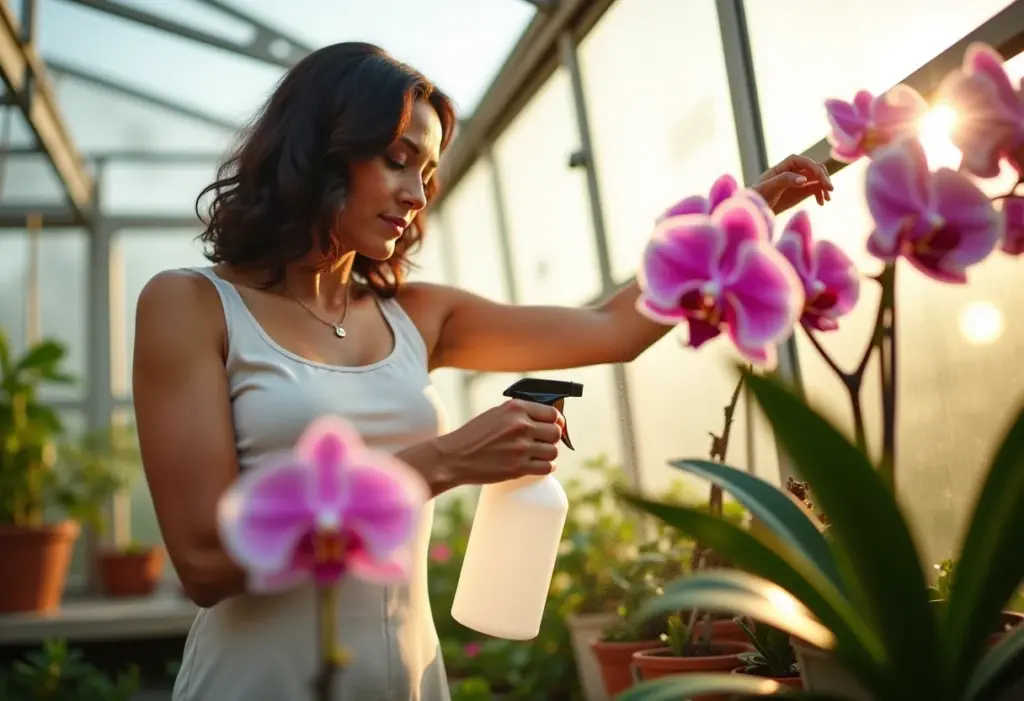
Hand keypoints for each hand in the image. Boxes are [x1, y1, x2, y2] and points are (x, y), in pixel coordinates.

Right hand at [434, 399, 564, 485]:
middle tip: (543, 443)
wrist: (454, 457)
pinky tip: (538, 465)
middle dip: (552, 439)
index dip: (557, 421)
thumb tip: (545, 418)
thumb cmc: (473, 435)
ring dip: (548, 454)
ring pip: (553, 451)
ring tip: (538, 455)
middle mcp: (520, 425)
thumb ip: (519, 414)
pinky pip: (547, 467)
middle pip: (555, 433)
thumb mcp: (496, 414)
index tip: (555, 426)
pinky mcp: (518, 467)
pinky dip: (546, 467)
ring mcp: (520, 447)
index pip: (552, 413)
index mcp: (515, 408)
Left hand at [753, 154, 833, 213]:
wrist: (755, 209)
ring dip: (824, 186)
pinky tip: (822, 203)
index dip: (814, 168)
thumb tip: (804, 179)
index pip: (804, 161)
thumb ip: (785, 180)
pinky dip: (820, 194)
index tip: (821, 180)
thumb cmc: (758, 196)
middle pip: (814, 168)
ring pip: (818, 178)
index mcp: (785, 165)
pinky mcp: (802, 191)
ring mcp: (799, 180)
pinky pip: (816, 189)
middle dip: (823, 177)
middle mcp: (794, 170)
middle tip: (830, 190)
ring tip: (827, 199)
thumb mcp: (768, 187)